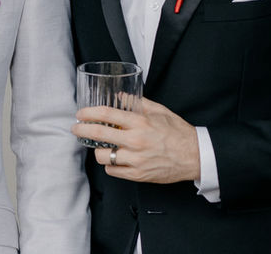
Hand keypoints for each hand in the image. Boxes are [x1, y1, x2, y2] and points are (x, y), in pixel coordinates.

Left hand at [72, 100, 199, 183]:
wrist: (194, 156)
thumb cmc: (178, 133)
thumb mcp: (159, 111)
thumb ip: (138, 103)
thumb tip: (120, 96)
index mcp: (140, 122)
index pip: (106, 115)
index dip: (88, 113)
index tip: (81, 114)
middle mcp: (136, 141)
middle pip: (98, 134)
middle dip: (81, 130)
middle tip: (76, 129)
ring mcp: (136, 160)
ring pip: (102, 156)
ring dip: (98, 150)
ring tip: (100, 146)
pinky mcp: (138, 174)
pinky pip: (113, 171)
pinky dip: (110, 165)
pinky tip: (114, 159)